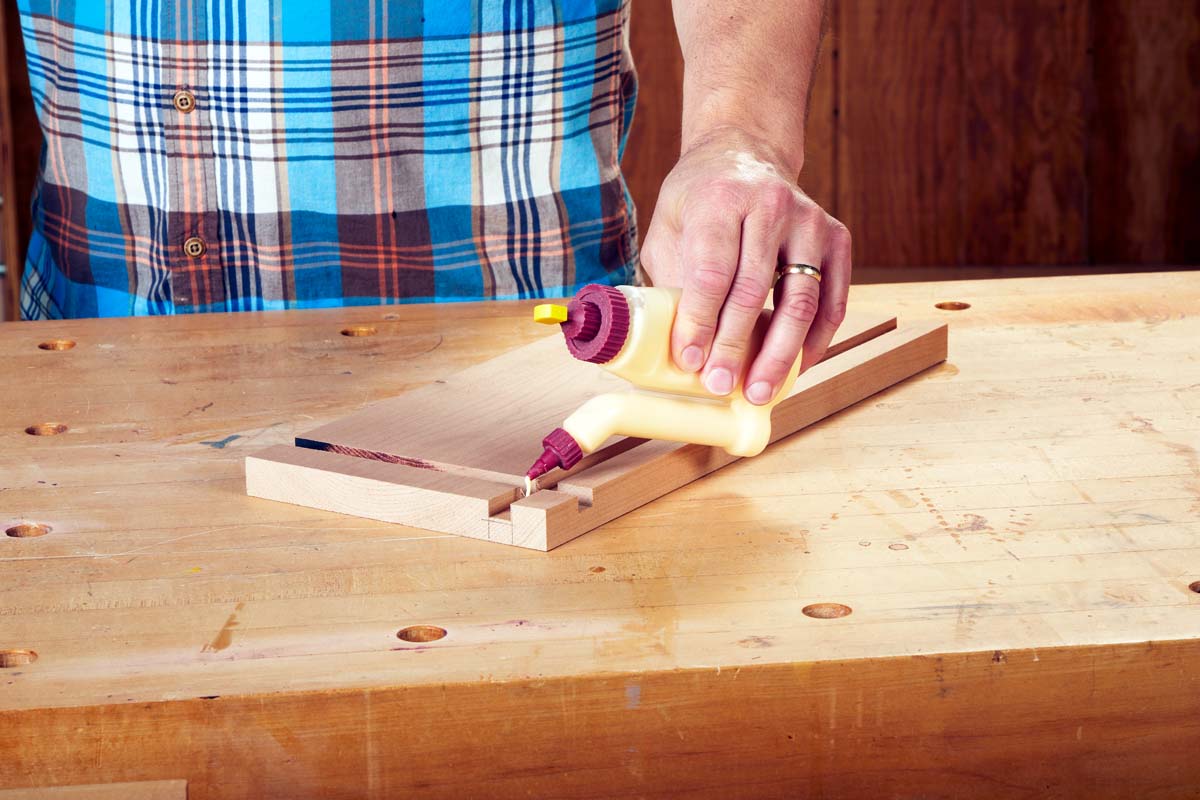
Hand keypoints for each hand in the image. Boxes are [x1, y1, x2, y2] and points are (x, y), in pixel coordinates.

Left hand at [640, 128, 851, 404]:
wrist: (745, 152)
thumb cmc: (699, 201)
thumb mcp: (669, 226)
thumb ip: (670, 278)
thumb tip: (668, 347)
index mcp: (719, 200)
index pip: (711, 272)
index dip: (699, 322)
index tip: (689, 362)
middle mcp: (769, 206)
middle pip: (753, 291)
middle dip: (735, 347)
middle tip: (720, 385)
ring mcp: (809, 221)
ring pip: (800, 301)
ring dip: (779, 354)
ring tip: (760, 391)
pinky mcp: (836, 237)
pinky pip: (833, 300)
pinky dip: (815, 340)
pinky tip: (798, 366)